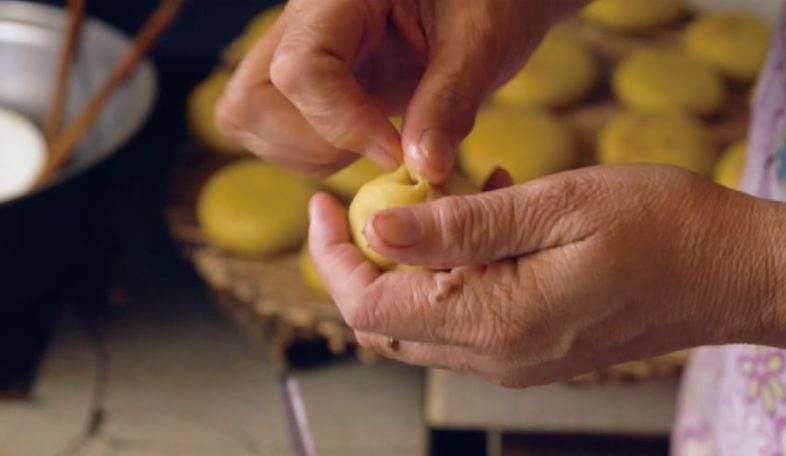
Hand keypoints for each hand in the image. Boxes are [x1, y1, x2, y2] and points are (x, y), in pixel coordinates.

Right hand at [215, 0, 583, 181]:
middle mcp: (305, 20)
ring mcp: (302, 50)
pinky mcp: (314, 81)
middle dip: (312, 144)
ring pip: (252, 119)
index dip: (343, 125)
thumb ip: (451, 101)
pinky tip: (374, 143)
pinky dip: (318, 154)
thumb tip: (422, 168)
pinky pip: (280, 129)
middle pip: (252, 99)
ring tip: (383, 145)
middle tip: (383, 149)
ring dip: (311, 154)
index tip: (400, 154)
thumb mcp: (485, 40)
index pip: (300, 69)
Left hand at [308, 165, 778, 386]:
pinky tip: (500, 220)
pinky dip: (459, 273)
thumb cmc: (667, 228)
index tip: (329, 203)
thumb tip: (377, 231)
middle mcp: (501, 358)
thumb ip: (464, 226)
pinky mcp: (537, 353)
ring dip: (420, 262)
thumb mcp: (561, 205)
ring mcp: (520, 362)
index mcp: (500, 323)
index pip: (373, 306)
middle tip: (390, 193)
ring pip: (425, 322)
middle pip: (390, 321)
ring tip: (463, 194)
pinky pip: (468, 320)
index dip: (335, 256)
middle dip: (370, 259)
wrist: (738, 274)